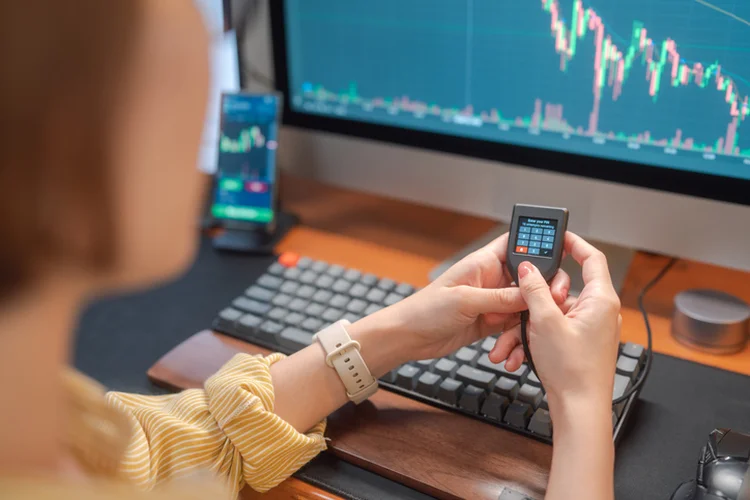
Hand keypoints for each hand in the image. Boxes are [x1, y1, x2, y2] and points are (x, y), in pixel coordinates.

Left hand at [358, 233, 569, 363]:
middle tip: (550, 305)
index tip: (559, 258)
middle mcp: (492, 279)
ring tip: (526, 337)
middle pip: (529, 278)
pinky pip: (514, 326)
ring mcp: (493, 301)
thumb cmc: (425, 309)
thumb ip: (500, 297)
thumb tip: (531, 293)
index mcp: (484, 262)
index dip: (538, 246)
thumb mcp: (465, 300)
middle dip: (541, 293)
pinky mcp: (491, 322)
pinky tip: (513, 351)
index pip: (517, 244)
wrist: (408, 337)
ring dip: (528, 321)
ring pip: (525, 306)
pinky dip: (517, 338)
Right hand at [489, 232, 620, 411]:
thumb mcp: (545, 322)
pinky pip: (553, 331)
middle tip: (522, 306)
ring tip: (510, 342)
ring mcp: (590, 329)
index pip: (591, 258)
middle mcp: (599, 312)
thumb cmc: (573, 370)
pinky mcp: (579, 344)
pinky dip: (534, 339)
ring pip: (552, 314)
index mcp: (601, 300)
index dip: (574, 243)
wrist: (579, 410)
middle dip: (534, 299)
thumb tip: (528, 268)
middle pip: (562, 290)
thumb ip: (535, 290)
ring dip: (527, 325)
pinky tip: (518, 354)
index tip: (557, 236)